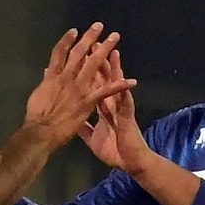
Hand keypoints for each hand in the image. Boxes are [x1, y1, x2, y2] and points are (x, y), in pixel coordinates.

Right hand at [24, 23, 136, 150]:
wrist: (41, 132)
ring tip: (114, 38)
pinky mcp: (87, 101)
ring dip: (105, 50)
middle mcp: (66, 78)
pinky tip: (130, 81)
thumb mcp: (38, 95)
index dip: (67, 41)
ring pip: (93, 65)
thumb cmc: (36, 116)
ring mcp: (78, 88)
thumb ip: (46, 82)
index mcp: (53, 76)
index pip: (61, 53)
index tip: (74, 31)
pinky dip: (119, 86)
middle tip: (99, 26)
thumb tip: (47, 71)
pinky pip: (106, 91)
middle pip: (79, 53)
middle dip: (89, 38)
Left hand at [79, 49, 149, 171]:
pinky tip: (126, 80)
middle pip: (102, 78)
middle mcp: (110, 104)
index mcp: (100, 107)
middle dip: (97, 61)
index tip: (76, 56)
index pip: (91, 84)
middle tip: (92, 42)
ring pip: (116, 84)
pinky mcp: (128, 117)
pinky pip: (126, 102)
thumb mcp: (93, 137)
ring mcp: (120, 108)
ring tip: (112, 52)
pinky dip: (125, 91)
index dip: (84, 71)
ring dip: (114, 69)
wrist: (129, 162)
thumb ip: (84, 126)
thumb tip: (75, 118)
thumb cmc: (113, 150)